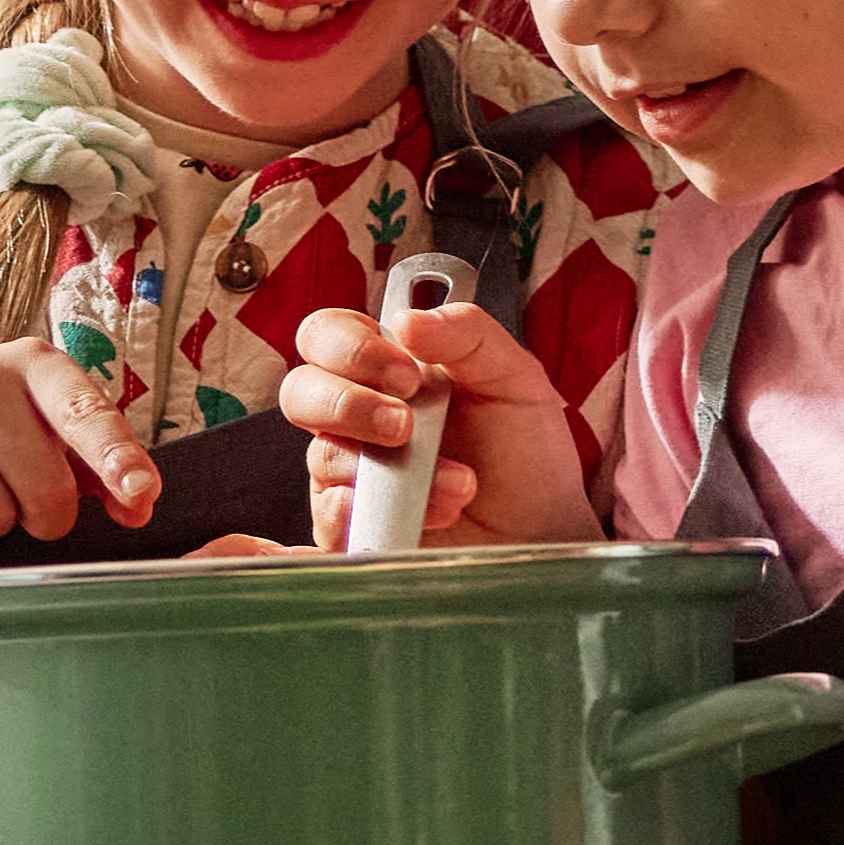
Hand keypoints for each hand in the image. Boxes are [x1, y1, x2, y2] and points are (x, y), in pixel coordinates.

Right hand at [279, 296, 591, 544]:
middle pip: (299, 391)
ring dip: (390, 467)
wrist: (544, 523)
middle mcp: (359, 415)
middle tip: (405, 425)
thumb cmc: (524, 446)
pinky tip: (437, 511)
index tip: (408, 373)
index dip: (350, 346)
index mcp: (387, 366)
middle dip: (348, 404)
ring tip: (457, 480)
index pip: (327, 335)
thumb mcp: (511, 375)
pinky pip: (333, 516)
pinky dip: (385, 512)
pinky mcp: (355, 525)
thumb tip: (408, 319)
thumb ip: (466, 334)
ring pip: (322, 456)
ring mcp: (353, 472)